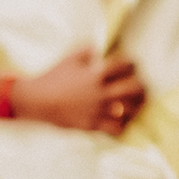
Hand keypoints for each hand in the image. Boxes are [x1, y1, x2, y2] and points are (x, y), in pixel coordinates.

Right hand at [12, 48, 146, 133]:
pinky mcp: (92, 125)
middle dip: (141, 85)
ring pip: (129, 110)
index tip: (132, 65)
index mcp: (96, 74)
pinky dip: (123, 124)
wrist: (37, 101)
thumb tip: (99, 49)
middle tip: (141, 85)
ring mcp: (97, 110)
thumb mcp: (70, 58)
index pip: (126, 65)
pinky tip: (122, 119)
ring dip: (137, 105)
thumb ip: (87, 50)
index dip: (132, 63)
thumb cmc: (53, 77)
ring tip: (137, 103)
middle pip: (134, 88)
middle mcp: (100, 92)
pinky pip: (116, 128)